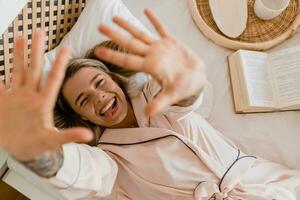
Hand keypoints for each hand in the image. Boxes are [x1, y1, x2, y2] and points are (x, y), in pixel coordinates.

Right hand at [0, 30, 92, 160]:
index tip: (67, 47)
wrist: (20, 150)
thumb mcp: (52, 140)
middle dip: (37, 50)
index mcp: (43, 102)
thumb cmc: (38, 146)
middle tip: (40, 31)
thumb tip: (88, 136)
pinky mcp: (3, 100)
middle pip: (35, 68)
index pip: (53, 78)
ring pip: (19, 70)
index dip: (60, 63)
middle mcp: (31, 95)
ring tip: (20, 36)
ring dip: (19, 54)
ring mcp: (17, 96)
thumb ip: (68, 136)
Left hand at [95, 9, 205, 115]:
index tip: (98, 50)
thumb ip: (159, 102)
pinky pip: (161, 28)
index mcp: (150, 66)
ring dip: (128, 26)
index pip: (127, 60)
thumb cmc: (184, 88)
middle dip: (115, 35)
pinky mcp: (171, 42)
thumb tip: (148, 113)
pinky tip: (146, 11)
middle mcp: (152, 55)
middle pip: (130, 43)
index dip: (113, 55)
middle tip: (100, 27)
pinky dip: (154, 20)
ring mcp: (160, 48)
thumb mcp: (172, 96)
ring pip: (141, 34)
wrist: (196, 80)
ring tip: (115, 18)